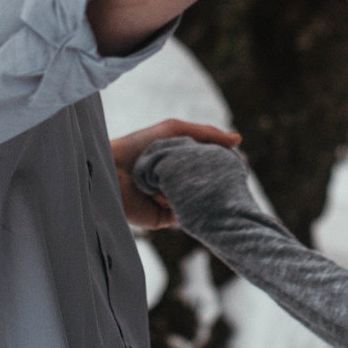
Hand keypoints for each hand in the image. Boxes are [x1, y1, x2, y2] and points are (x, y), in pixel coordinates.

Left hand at [113, 118, 241, 227]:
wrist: (108, 168)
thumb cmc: (138, 145)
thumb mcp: (174, 129)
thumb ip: (207, 133)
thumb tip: (238, 140)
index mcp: (183, 163)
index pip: (212, 167)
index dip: (225, 166)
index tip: (239, 165)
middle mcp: (179, 184)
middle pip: (208, 186)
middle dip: (214, 182)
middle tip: (225, 178)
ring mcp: (172, 202)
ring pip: (197, 201)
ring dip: (195, 191)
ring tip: (185, 182)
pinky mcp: (164, 218)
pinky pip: (183, 214)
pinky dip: (181, 204)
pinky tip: (168, 194)